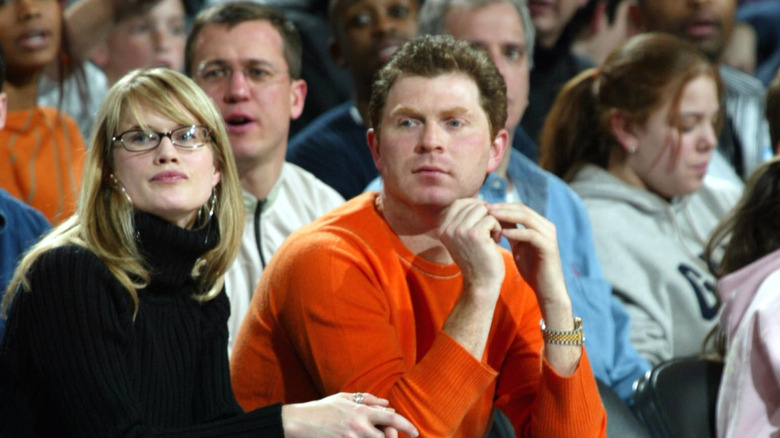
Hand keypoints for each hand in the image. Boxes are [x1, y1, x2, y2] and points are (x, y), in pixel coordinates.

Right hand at [282, 392, 418, 437]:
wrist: (299, 422)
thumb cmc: (322, 408)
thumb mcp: (345, 398)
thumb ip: (369, 400)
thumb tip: (388, 404)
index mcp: (361, 411)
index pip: (391, 418)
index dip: (407, 426)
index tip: (415, 432)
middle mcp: (359, 426)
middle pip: (387, 437)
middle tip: (390, 436)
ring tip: (374, 434)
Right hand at [439, 198, 504, 295]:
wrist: (481, 283)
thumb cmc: (477, 260)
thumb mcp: (464, 239)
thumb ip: (465, 221)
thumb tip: (480, 201)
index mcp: (442, 229)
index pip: (459, 203)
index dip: (475, 205)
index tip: (486, 218)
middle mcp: (448, 229)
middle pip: (472, 204)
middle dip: (486, 214)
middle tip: (491, 231)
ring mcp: (460, 231)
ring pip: (483, 209)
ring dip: (493, 220)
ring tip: (494, 235)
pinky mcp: (475, 234)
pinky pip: (491, 218)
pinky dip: (498, 227)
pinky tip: (497, 240)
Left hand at [488, 203, 579, 374]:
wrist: (547, 289)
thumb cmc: (532, 268)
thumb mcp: (518, 246)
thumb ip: (510, 232)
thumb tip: (493, 219)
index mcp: (539, 225)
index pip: (518, 207)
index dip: (500, 206)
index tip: (483, 207)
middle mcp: (546, 226)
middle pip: (522, 209)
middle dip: (502, 207)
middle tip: (484, 208)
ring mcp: (548, 235)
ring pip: (526, 218)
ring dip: (507, 215)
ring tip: (490, 216)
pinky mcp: (548, 247)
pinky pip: (531, 234)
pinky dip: (516, 232)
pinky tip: (501, 232)